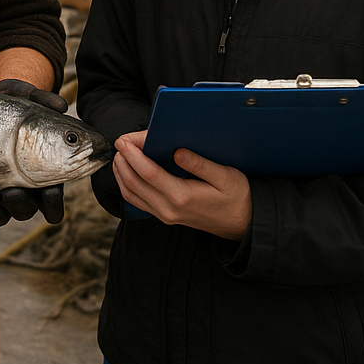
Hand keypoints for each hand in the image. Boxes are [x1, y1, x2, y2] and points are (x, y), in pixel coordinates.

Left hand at [0, 78, 67, 225]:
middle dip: (20, 205)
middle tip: (13, 191)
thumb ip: (41, 98)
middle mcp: (18, 188)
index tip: (50, 190)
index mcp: (39, 173)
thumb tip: (61, 105)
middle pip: (25, 211)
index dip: (52, 203)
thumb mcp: (22, 95)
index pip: (51, 201)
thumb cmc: (8, 103)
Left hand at [113, 129, 251, 239]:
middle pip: (133, 183)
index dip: (133, 154)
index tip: (124, 139)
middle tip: (120, 141)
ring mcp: (165, 215)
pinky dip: (126, 184)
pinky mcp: (164, 216)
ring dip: (121, 172)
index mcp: (182, 196)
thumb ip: (200, 164)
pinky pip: (137, 201)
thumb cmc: (236, 196)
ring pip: (130, 194)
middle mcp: (169, 209)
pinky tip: (127, 171)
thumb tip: (178, 151)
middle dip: (123, 160)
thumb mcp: (225, 176)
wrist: (243, 223)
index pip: (149, 173)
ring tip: (120, 153)